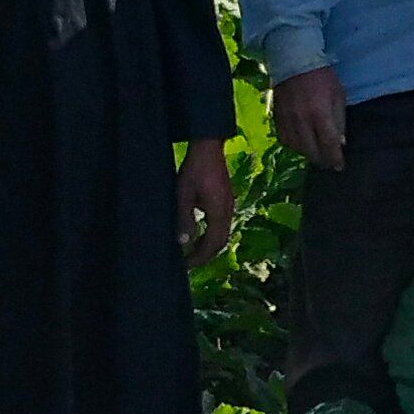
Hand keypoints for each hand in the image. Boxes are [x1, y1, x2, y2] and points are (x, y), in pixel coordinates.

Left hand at [178, 138, 235, 263]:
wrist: (208, 148)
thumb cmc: (194, 170)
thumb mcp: (183, 195)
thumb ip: (184, 219)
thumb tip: (184, 243)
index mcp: (219, 213)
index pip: (212, 244)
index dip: (200, 257)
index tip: (186, 266)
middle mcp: (228, 211)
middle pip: (221, 242)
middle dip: (206, 255)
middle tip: (189, 263)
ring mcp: (229, 205)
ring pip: (222, 234)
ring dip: (209, 245)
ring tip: (192, 251)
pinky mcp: (226, 200)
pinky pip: (222, 224)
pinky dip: (211, 234)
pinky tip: (199, 233)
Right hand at [272, 66, 348, 172]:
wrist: (293, 59)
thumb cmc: (322, 76)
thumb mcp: (338, 94)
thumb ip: (339, 120)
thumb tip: (340, 142)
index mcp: (319, 113)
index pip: (328, 144)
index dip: (335, 159)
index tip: (340, 166)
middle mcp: (301, 120)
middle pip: (311, 151)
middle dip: (322, 160)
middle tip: (329, 162)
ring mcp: (287, 120)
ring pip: (297, 148)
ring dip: (308, 154)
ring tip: (317, 153)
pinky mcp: (277, 118)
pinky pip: (285, 140)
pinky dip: (295, 146)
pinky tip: (302, 144)